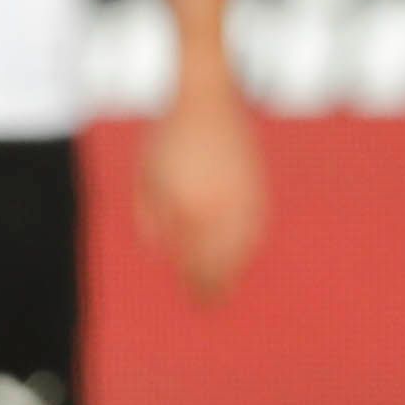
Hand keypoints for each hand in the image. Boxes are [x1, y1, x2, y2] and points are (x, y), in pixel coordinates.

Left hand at [138, 72, 263, 301]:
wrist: (209, 99)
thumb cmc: (168, 137)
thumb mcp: (146, 176)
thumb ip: (150, 216)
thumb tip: (161, 253)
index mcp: (189, 207)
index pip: (195, 260)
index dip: (195, 283)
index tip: (194, 300)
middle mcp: (220, 208)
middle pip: (221, 261)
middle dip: (215, 285)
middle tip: (208, 304)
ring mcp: (244, 198)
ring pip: (243, 248)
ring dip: (234, 269)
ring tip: (225, 287)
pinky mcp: (258, 188)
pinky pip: (256, 228)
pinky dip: (247, 246)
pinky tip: (240, 254)